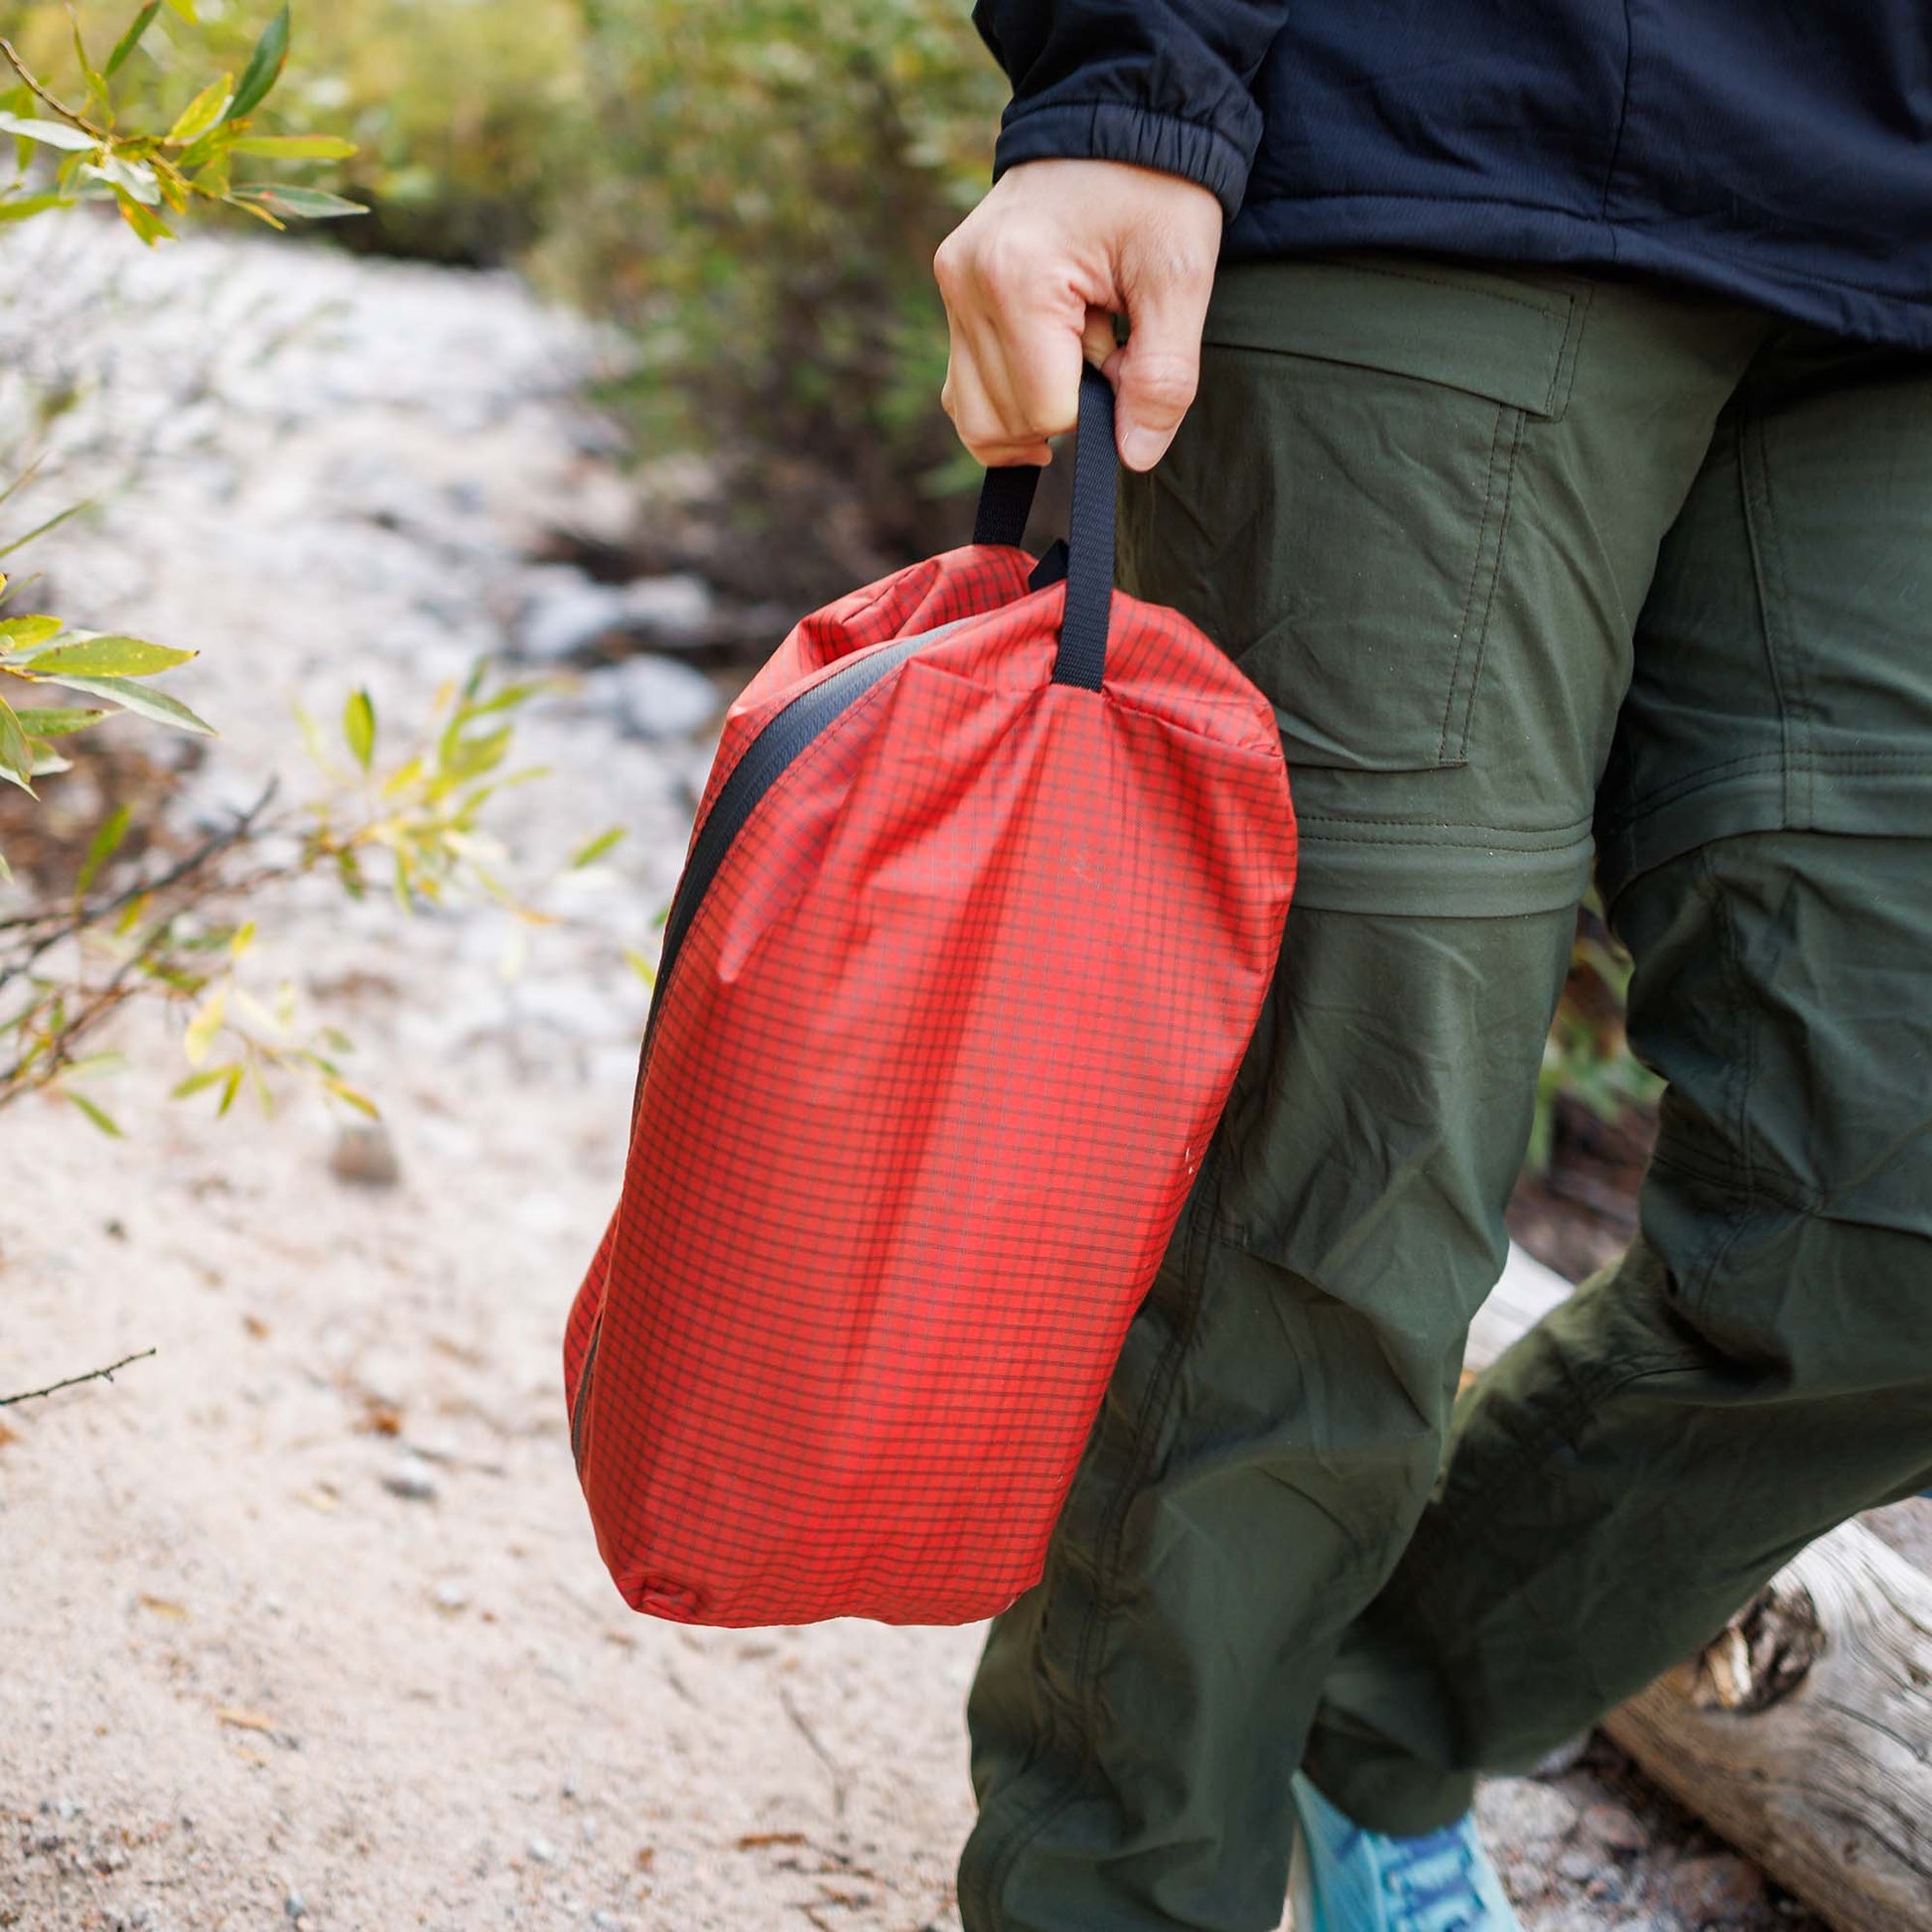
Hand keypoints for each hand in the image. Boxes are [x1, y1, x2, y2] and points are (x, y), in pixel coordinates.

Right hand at [934, 158, 1222, 471]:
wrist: (1120, 115)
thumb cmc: (1158, 190)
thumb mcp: (1181, 280)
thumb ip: (1163, 380)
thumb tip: (1132, 459)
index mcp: (1018, 278)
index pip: (1046, 412)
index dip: (1097, 405)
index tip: (1123, 346)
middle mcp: (966, 283)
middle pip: (1006, 421)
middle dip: (1066, 405)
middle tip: (1104, 338)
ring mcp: (951, 286)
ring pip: (975, 416)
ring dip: (1036, 403)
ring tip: (1077, 339)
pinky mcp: (951, 288)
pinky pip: (962, 386)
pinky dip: (1006, 398)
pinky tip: (1046, 365)